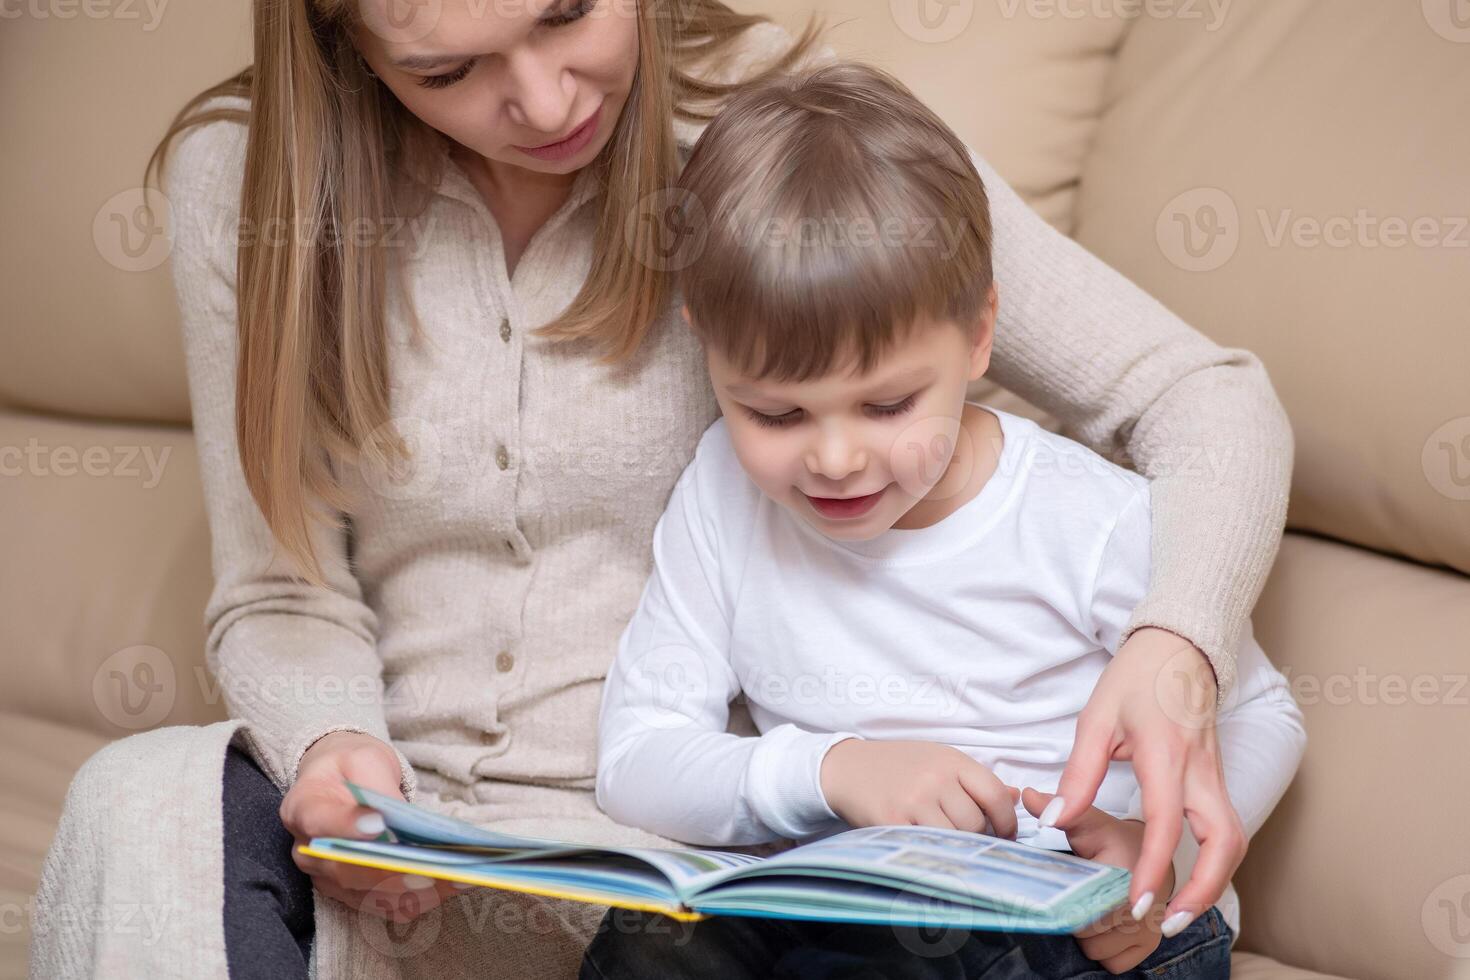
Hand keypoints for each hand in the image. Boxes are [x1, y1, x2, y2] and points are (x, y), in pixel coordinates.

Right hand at [282, 731, 457, 922]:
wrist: (340, 781)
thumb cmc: (353, 767)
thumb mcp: (365, 758)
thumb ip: (378, 786)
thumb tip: (398, 822)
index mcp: (303, 808)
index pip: (321, 822)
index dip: (348, 826)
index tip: (379, 825)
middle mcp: (309, 852)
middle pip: (347, 870)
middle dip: (392, 870)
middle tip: (431, 864)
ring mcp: (328, 879)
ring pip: (370, 894)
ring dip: (414, 890)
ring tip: (454, 876)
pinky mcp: (352, 894)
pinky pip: (386, 905)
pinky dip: (420, 898)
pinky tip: (452, 884)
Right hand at [819, 739, 1020, 836]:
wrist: (847, 768)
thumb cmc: (898, 766)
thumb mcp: (938, 760)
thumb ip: (975, 780)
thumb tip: (1016, 797)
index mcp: (951, 760)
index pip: (995, 794)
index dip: (1008, 820)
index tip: (1005, 833)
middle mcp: (934, 778)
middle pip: (976, 822)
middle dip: (978, 837)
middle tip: (969, 839)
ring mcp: (913, 801)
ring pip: (955, 838)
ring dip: (956, 846)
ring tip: (947, 842)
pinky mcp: (892, 822)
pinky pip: (927, 847)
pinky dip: (932, 851)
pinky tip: (926, 846)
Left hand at [1022, 788, 1175, 973]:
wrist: (1153, 856)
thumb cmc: (1115, 841)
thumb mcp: (1089, 823)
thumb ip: (1060, 811)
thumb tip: (1027, 795)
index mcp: (1127, 873)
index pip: (1083, 910)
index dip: (1068, 904)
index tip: (1067, 890)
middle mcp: (1144, 906)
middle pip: (1087, 935)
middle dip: (1077, 918)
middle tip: (1081, 894)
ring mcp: (1151, 929)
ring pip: (1098, 952)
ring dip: (1089, 937)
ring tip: (1094, 907)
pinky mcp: (1152, 945)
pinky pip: (1114, 964)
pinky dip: (1106, 951)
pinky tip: (1107, 925)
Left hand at [1047, 627, 1244, 931]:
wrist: (1178, 648)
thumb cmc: (1136, 679)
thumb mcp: (1096, 720)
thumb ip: (1078, 774)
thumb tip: (1052, 819)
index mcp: (1166, 753)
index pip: (1167, 822)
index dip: (1154, 867)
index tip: (1137, 903)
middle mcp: (1199, 770)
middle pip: (1224, 842)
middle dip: (1204, 890)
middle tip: (1168, 923)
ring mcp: (1215, 775)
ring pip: (1233, 840)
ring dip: (1214, 881)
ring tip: (1178, 912)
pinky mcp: (1217, 779)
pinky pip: (1227, 829)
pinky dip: (1215, 863)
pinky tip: (1189, 880)